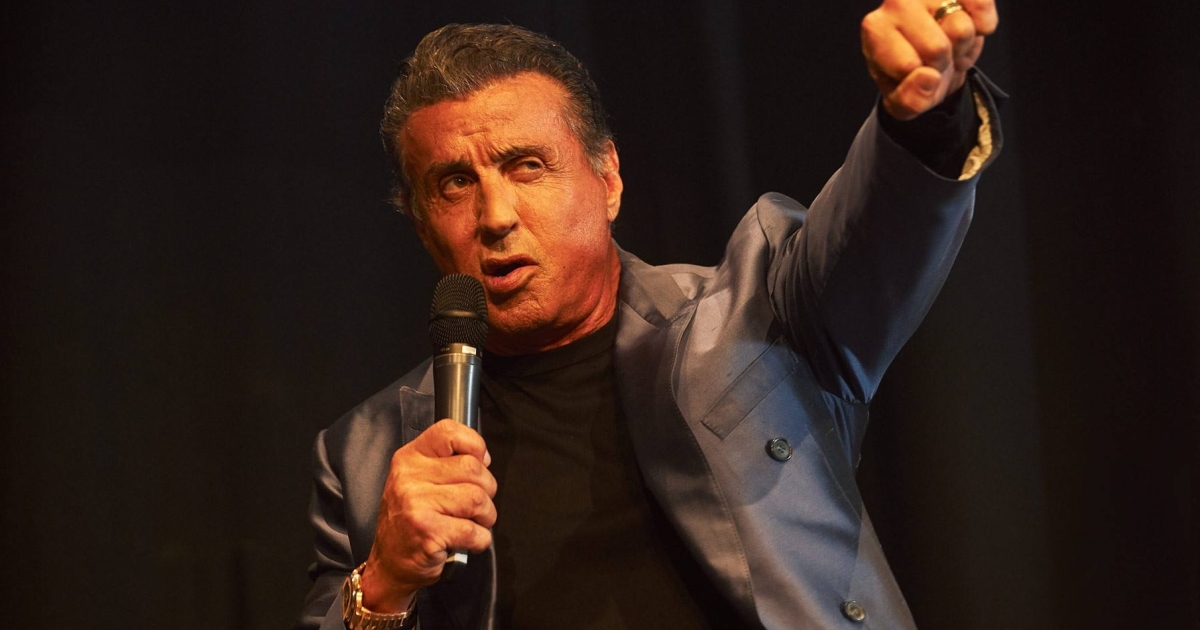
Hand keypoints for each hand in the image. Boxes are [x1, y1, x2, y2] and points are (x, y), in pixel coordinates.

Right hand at [359, 419, 497, 611]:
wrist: (390, 563)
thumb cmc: (411, 521)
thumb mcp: (418, 481)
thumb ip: (445, 462)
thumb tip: (483, 457)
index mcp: (409, 458)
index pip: (449, 432)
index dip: (475, 445)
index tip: (480, 462)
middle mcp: (409, 477)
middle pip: (473, 468)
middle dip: (486, 489)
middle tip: (476, 505)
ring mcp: (416, 504)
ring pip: (477, 499)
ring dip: (486, 516)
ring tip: (472, 523)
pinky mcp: (427, 532)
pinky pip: (474, 531)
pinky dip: (480, 540)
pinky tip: (466, 541)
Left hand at [861, 0, 998, 119]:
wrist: (933, 61)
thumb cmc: (911, 78)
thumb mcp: (904, 103)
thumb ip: (910, 99)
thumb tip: (929, 77)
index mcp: (875, 30)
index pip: (908, 65)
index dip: (922, 78)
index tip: (916, 72)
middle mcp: (897, 2)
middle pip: (937, 48)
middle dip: (943, 63)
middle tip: (935, 60)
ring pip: (962, 30)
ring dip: (963, 47)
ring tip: (949, 45)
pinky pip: (982, 4)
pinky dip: (984, 25)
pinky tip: (972, 28)